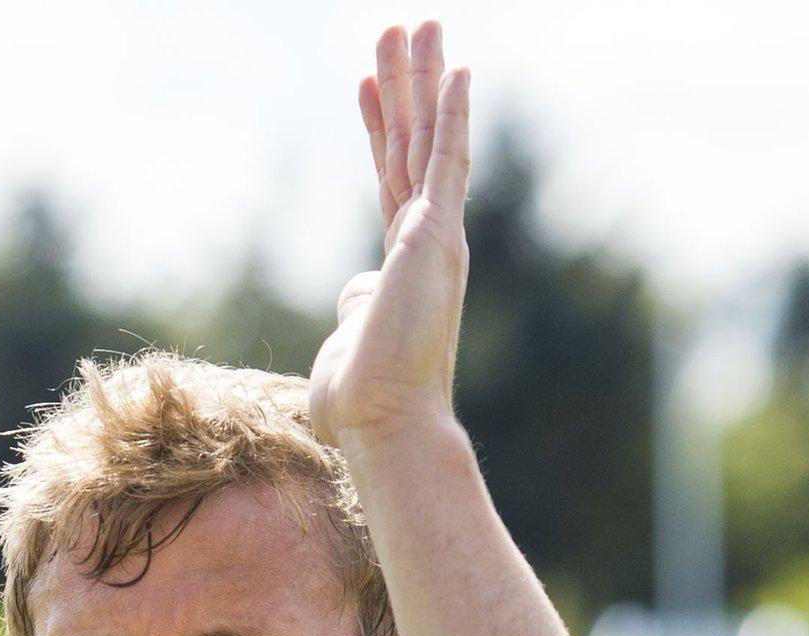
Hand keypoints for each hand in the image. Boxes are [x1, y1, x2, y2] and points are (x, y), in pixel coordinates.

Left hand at [309, 22, 470, 450]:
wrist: (384, 422)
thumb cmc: (361, 401)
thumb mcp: (350, 337)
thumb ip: (357, 305)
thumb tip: (357, 291)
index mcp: (404, 261)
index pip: (390, 177)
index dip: (379, 128)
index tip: (366, 84)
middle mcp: (428, 241)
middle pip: (412, 145)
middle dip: (406, 86)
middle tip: (401, 30)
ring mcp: (436, 236)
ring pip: (429, 139)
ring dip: (423, 80)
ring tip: (418, 25)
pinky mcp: (438, 237)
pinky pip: (447, 161)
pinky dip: (453, 114)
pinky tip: (458, 70)